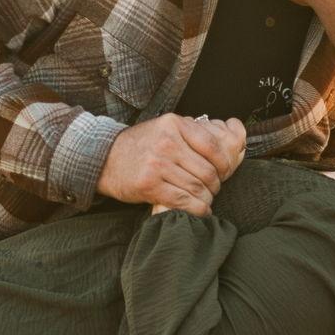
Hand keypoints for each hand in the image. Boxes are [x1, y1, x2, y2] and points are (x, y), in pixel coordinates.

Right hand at [97, 114, 245, 214]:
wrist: (104, 159)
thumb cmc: (139, 146)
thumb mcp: (165, 129)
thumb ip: (192, 133)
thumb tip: (231, 138)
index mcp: (174, 125)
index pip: (212, 145)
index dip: (225, 163)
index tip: (225, 172)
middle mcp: (167, 142)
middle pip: (207, 170)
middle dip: (215, 184)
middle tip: (213, 189)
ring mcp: (157, 164)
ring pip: (196, 187)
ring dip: (206, 198)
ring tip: (204, 200)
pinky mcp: (148, 185)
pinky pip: (182, 200)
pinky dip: (195, 208)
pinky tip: (199, 210)